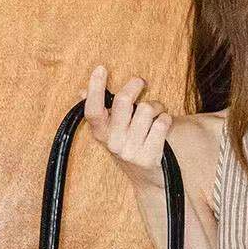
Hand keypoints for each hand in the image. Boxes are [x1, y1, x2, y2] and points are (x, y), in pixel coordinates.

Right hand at [82, 64, 172, 188]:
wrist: (149, 180)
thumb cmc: (130, 147)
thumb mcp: (111, 132)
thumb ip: (99, 112)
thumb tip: (81, 92)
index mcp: (101, 134)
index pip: (93, 110)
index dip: (95, 88)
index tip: (101, 68)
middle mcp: (113, 144)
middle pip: (124, 102)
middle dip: (135, 86)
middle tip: (141, 82)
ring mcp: (131, 151)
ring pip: (147, 109)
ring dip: (156, 106)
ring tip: (156, 113)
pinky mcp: (149, 157)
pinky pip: (162, 123)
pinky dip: (166, 119)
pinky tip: (164, 124)